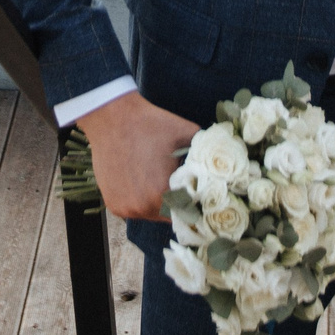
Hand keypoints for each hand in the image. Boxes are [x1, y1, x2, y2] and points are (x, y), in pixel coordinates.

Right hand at [77, 91, 201, 220]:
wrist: (113, 117)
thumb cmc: (152, 124)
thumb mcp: (188, 134)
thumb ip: (206, 155)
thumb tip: (221, 166)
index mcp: (163, 195)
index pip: (189, 213)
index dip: (194, 202)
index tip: (195, 191)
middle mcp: (142, 208)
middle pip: (170, 216)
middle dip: (176, 202)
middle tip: (176, 183)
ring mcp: (126, 209)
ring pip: (151, 214)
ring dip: (156, 203)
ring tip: (156, 178)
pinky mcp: (113, 205)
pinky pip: (134, 209)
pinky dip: (139, 200)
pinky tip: (140, 180)